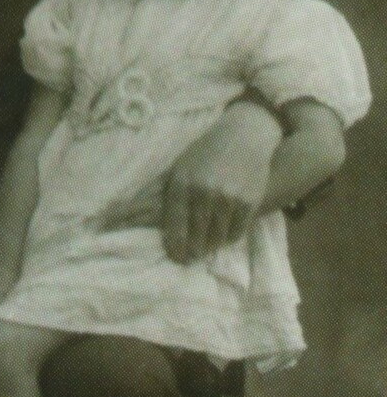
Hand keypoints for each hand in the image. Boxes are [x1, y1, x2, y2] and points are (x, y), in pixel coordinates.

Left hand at [162, 102, 280, 263]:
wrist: (244, 137)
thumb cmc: (205, 153)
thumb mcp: (180, 167)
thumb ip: (169, 194)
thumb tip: (149, 222)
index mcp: (181, 183)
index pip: (174, 224)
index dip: (174, 245)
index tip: (174, 256)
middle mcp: (203, 192)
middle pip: (195, 236)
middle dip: (190, 251)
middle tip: (188, 259)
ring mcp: (227, 198)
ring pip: (216, 238)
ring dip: (209, 247)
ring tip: (204, 250)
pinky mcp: (248, 202)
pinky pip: (236, 233)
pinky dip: (228, 238)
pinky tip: (222, 238)